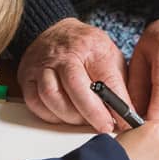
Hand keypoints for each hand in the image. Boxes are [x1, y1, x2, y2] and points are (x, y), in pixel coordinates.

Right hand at [18, 17, 129, 132]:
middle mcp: (64, 54)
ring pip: (52, 96)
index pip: (105, 78)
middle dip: (92, 112)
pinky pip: (35, 102)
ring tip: (82, 119)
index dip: (116, 104)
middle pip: (75, 86)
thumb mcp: (110, 57)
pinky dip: (50, 115)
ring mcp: (42, 64)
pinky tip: (63, 115)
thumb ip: (119, 84)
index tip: (125, 122)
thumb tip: (131, 116)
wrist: (56, 32)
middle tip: (104, 126)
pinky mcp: (27, 76)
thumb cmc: (87, 49)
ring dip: (69, 115)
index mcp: (90, 46)